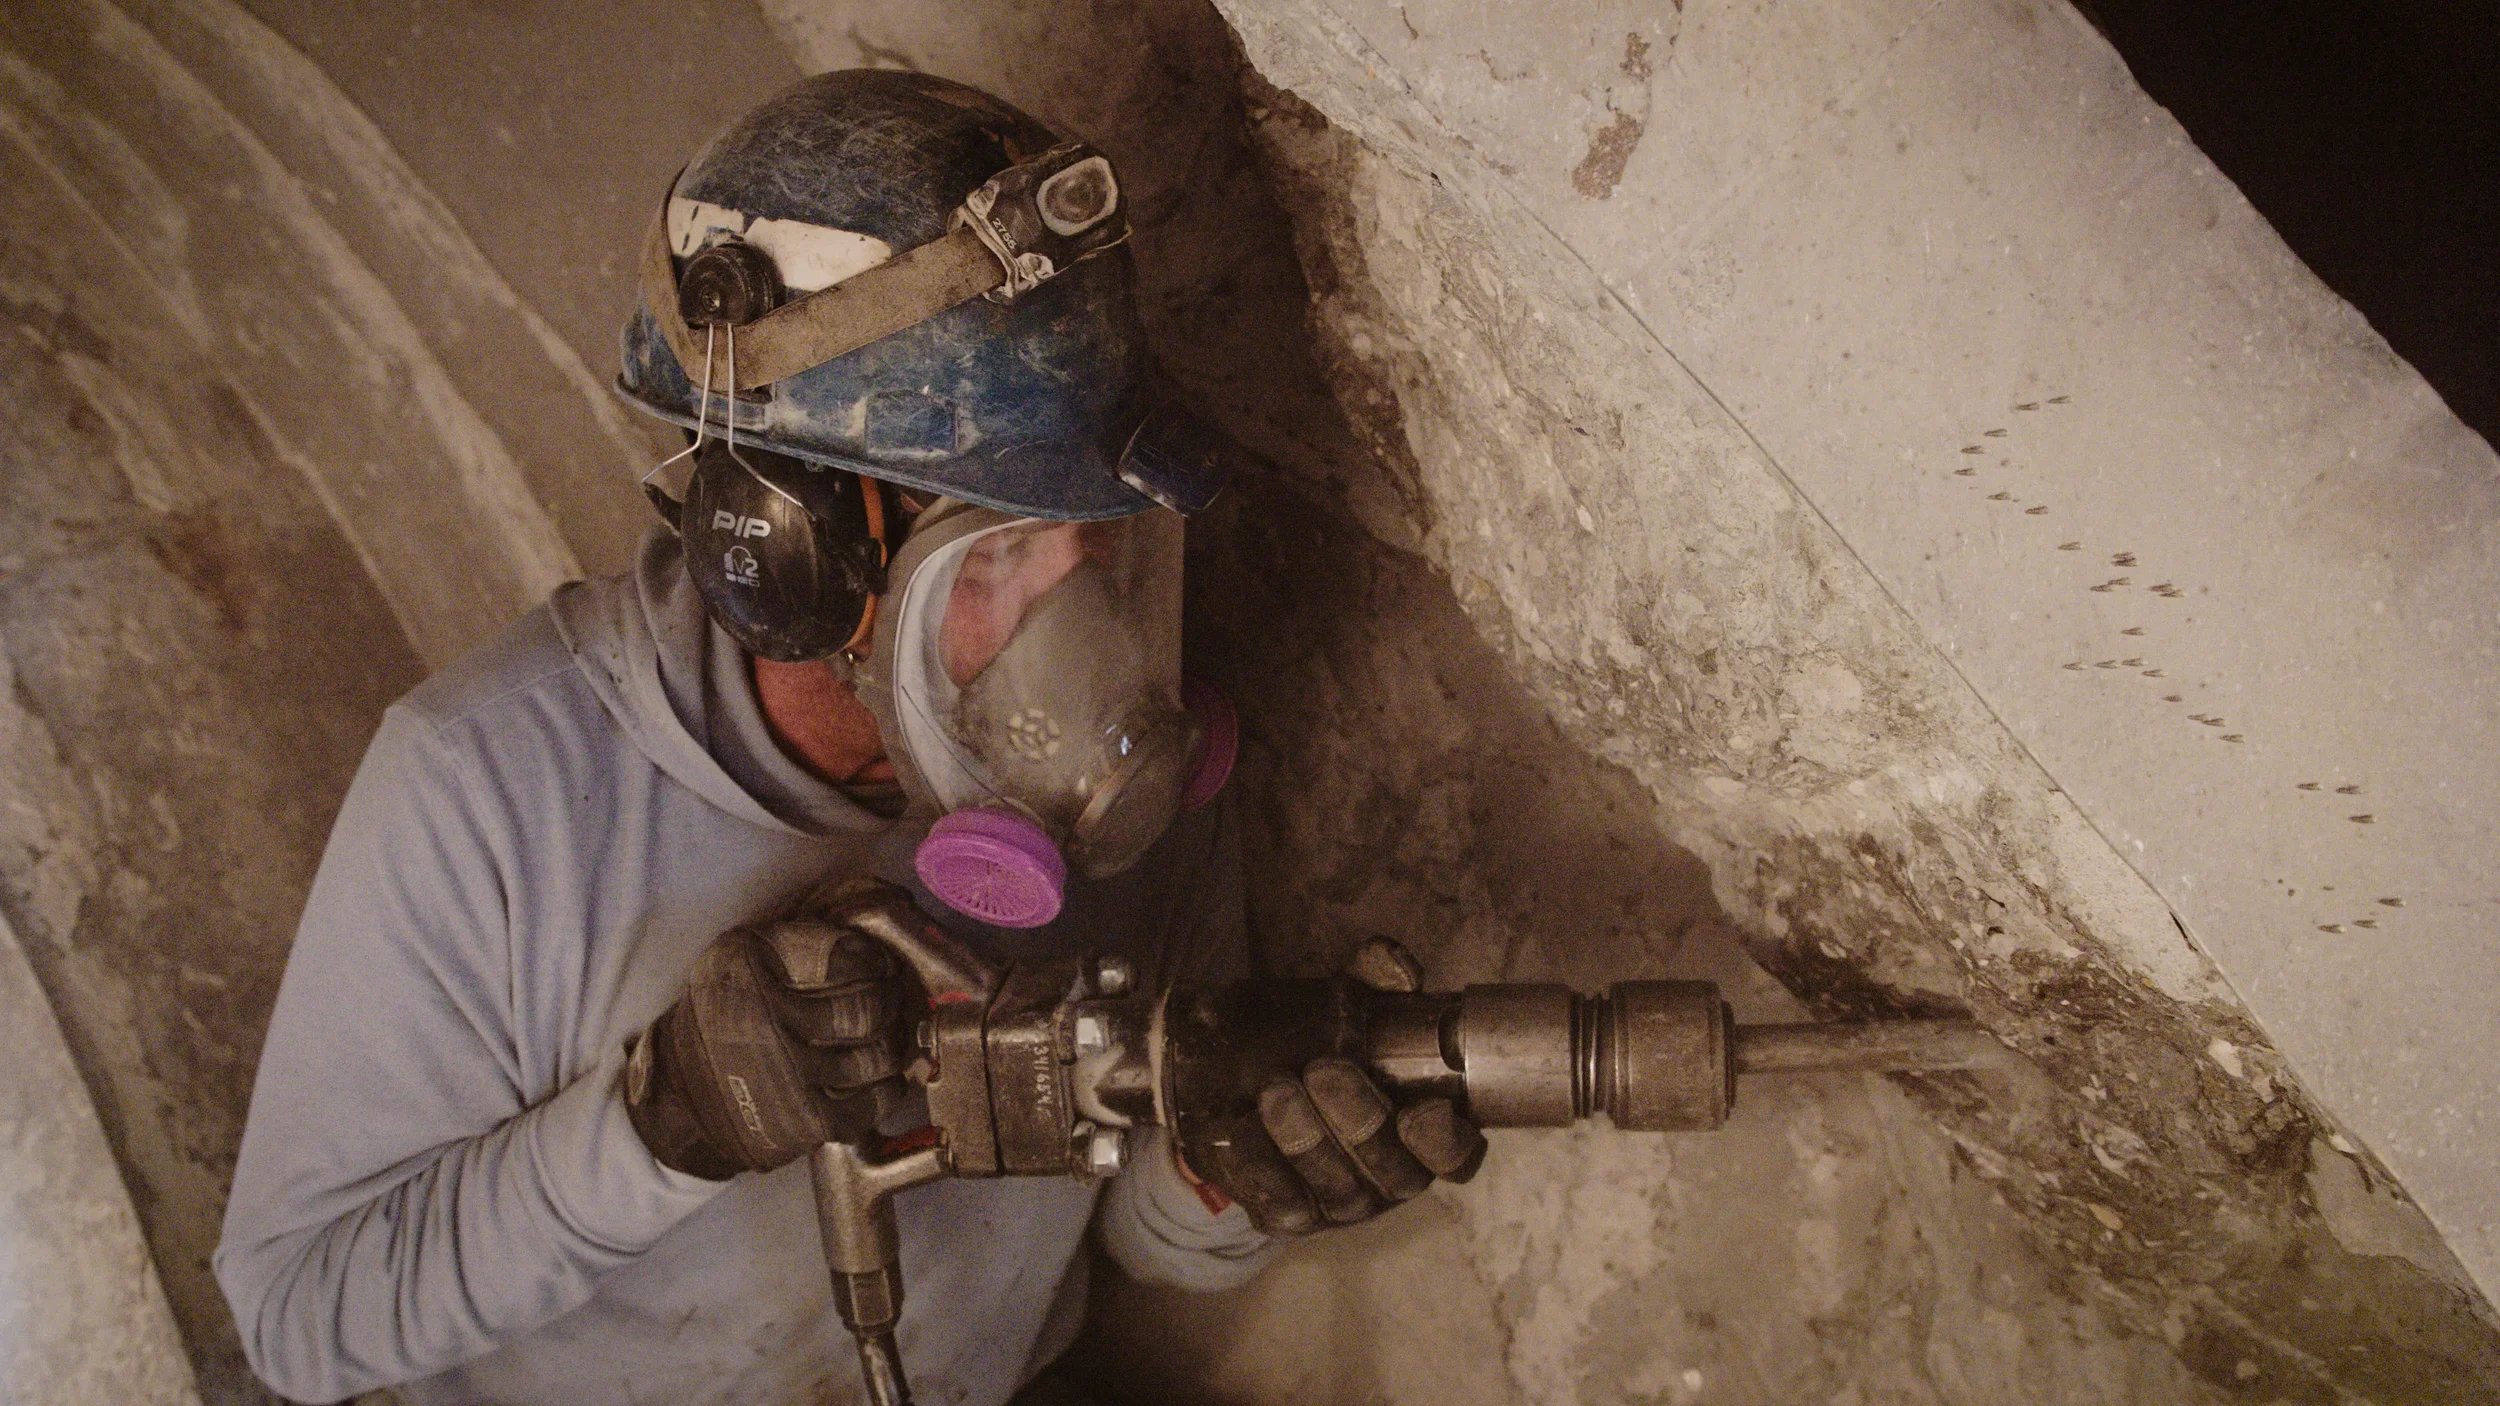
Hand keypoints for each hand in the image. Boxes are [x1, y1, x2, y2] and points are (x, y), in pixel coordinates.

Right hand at [625, 881, 918, 1178]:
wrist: (678, 1096)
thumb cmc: (725, 1015)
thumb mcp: (742, 956)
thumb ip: (801, 935)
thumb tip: (887, 906)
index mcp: (747, 963)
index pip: (845, 955)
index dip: (873, 960)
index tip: (877, 964)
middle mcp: (764, 1016)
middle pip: (867, 1007)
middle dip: (889, 1001)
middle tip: (888, 999)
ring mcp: (785, 1073)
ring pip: (876, 1056)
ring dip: (891, 1045)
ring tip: (883, 1037)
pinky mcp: (801, 1121)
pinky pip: (872, 1101)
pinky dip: (885, 1088)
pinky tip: (875, 1078)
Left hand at [1186, 939, 1487, 1233]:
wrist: (1255, 1091)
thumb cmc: (1330, 1049)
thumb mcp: (1355, 1011)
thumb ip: (1379, 982)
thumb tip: (1389, 959)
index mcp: (1425, 1134)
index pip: (1457, 1155)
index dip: (1447, 1142)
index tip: (1423, 1111)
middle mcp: (1392, 1177)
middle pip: (1394, 1173)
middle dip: (1361, 1123)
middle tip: (1325, 1070)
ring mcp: (1343, 1203)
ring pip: (1336, 1187)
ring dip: (1305, 1139)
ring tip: (1276, 1090)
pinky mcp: (1291, 1214)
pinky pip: (1280, 1202)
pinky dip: (1260, 1166)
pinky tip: (1242, 1127)